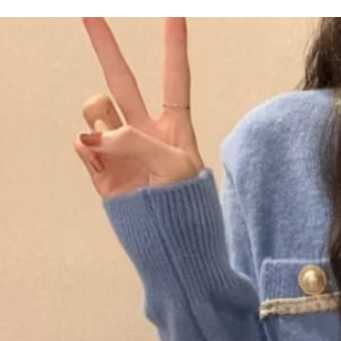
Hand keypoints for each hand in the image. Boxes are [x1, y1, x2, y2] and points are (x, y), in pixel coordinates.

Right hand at [75, 17, 204, 197]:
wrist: (173, 246)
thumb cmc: (186, 208)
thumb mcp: (175, 169)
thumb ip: (136, 141)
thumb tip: (94, 137)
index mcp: (174, 128)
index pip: (174, 78)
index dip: (174, 45)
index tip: (176, 11)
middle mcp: (143, 131)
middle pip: (120, 78)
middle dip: (104, 42)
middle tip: (87, 9)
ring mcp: (118, 147)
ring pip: (95, 109)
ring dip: (100, 118)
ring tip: (118, 150)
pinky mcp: (99, 167)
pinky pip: (83, 142)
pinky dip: (92, 152)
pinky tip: (109, 174)